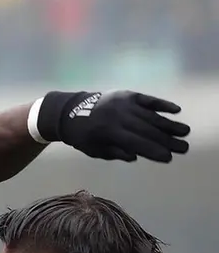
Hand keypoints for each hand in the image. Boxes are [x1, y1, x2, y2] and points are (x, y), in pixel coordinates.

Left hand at [42, 90, 189, 161]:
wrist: (68, 111)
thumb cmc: (83, 137)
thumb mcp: (94, 150)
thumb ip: (115, 153)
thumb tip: (136, 155)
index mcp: (108, 132)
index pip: (136, 143)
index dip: (153, 151)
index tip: (169, 158)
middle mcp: (118, 116)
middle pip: (147, 130)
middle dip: (167, 140)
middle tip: (184, 148)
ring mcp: (123, 103)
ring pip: (150, 115)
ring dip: (169, 124)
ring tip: (185, 132)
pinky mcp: (126, 94)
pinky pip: (147, 99)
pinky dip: (161, 104)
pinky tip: (176, 110)